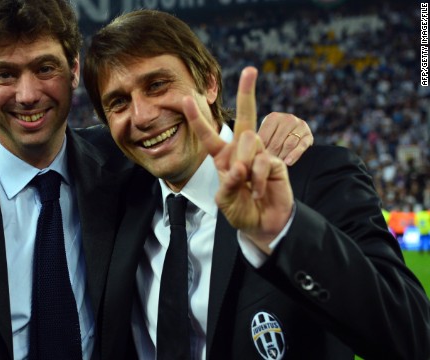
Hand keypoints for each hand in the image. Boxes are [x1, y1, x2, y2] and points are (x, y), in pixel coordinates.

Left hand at [184, 67, 293, 253]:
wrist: (264, 224)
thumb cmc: (241, 210)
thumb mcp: (225, 201)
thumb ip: (228, 184)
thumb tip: (240, 166)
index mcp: (224, 157)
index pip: (208, 135)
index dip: (197, 118)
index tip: (186, 98)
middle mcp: (242, 151)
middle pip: (244, 118)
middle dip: (247, 93)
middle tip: (251, 69)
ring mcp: (261, 154)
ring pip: (249, 141)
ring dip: (244, 164)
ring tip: (247, 185)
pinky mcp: (276, 162)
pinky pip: (263, 161)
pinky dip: (257, 179)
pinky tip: (258, 190)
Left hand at [258, 112, 313, 165]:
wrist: (293, 137)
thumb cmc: (273, 139)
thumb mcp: (265, 136)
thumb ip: (258, 141)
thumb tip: (251, 152)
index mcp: (273, 117)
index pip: (264, 136)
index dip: (261, 150)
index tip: (257, 159)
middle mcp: (288, 118)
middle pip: (276, 142)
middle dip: (271, 155)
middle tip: (266, 164)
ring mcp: (300, 126)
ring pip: (289, 144)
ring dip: (282, 156)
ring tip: (276, 164)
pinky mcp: (308, 135)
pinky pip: (301, 146)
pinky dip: (294, 155)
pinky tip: (288, 163)